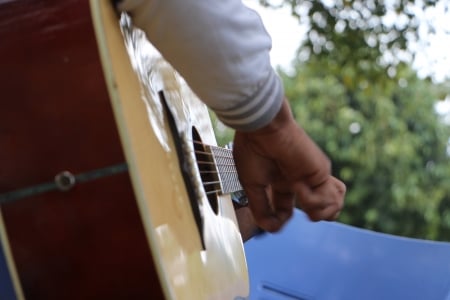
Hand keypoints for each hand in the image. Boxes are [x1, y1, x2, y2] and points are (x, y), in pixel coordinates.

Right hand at [233, 98, 345, 231]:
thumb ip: (261, 210)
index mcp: (280, 182)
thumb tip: (273, 229)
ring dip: (320, 213)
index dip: (282, 220)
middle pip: (319, 209)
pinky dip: (314, 202)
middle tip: (302, 210)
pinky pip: (328, 198)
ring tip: (307, 203)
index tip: (274, 220)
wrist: (263, 128)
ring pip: (332, 206)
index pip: (287, 210)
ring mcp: (312, 177)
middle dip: (314, 216)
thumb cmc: (253, 150)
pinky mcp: (321, 172)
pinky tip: (299, 187)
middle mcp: (298, 180)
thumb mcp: (252, 186)